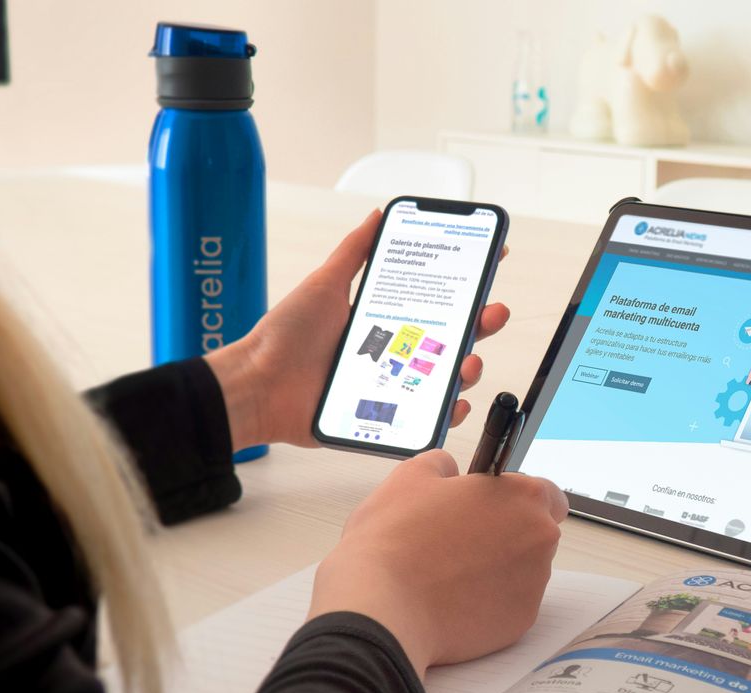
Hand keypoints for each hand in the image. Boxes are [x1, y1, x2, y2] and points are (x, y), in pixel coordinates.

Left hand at [206, 210, 509, 449]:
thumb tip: (378, 216)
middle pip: (452, 338)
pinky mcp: (384, 417)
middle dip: (481, 324)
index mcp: (384, 319)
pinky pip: (425, 417)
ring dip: (467, 369)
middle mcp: (393, 351)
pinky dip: (446, 413)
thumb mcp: (324, 285)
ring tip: (467, 362)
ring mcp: (392, 384)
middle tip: (492, 313)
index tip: (491, 262)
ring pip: (445, 378)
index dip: (466, 285)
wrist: (258, 386)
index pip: (436, 300)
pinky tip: (452, 403)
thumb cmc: (285, 337)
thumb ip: (354, 251)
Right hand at [307, 450, 567, 676]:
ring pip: (523, 571)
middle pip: (535, 533)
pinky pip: (509, 605)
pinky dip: (488, 602)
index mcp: (522, 497)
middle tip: (460, 540)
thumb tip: (450, 471)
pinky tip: (452, 599)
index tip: (490, 507)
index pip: (546, 493)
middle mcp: (539, 539)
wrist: (384, 609)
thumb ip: (442, 464)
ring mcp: (533, 584)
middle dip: (506, 534)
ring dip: (497, 569)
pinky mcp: (520, 622)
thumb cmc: (396, 540)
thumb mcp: (411, 477)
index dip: (516, 499)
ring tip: (449, 573)